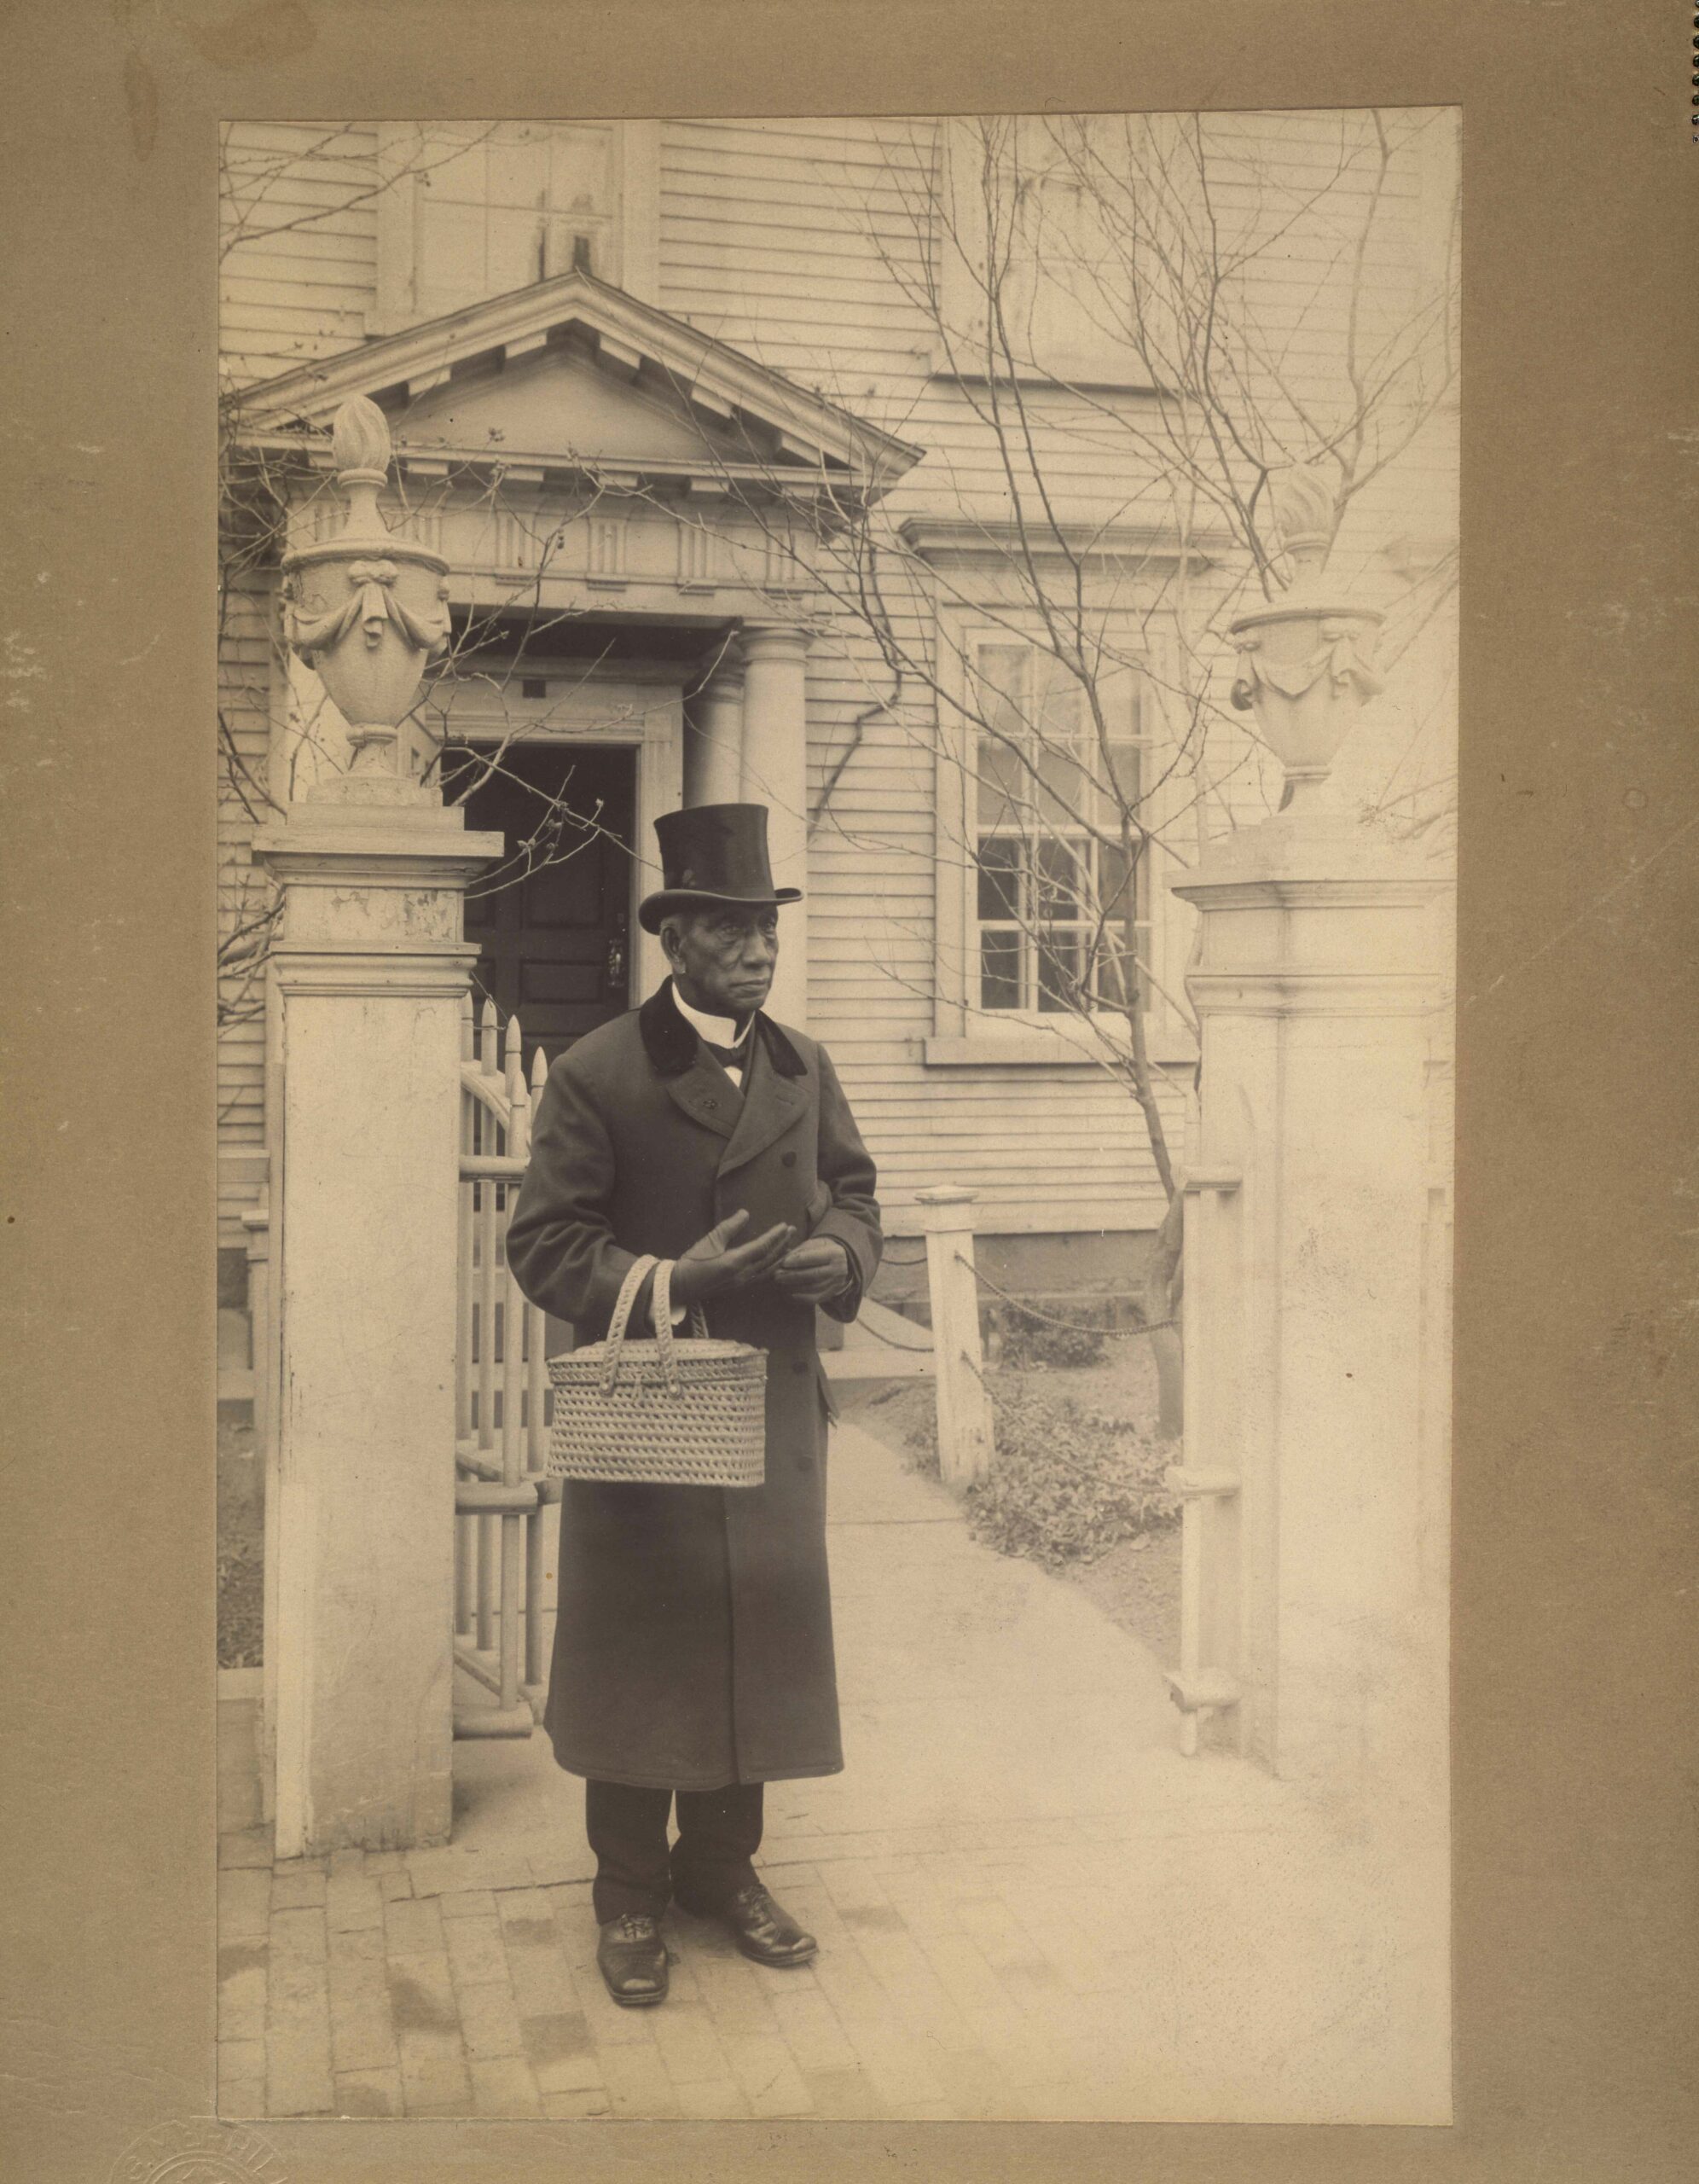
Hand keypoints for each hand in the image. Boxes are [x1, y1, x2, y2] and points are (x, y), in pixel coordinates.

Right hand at [670, 1210, 795, 1306]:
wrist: (681, 1286)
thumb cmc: (693, 1261)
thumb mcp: (710, 1240)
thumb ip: (729, 1227)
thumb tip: (745, 1213)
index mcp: (735, 1262)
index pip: (762, 1247)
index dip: (775, 1235)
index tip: (785, 1225)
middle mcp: (743, 1274)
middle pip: (769, 1259)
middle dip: (782, 1244)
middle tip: (793, 1231)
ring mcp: (742, 1283)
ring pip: (768, 1271)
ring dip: (780, 1258)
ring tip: (790, 1246)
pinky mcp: (740, 1288)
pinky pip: (762, 1278)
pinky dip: (773, 1269)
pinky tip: (776, 1264)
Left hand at [772, 1236, 851, 1304]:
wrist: (836, 1262)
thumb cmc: (819, 1250)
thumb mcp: (812, 1245)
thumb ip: (799, 1251)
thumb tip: (783, 1261)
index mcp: (835, 1253)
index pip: (815, 1258)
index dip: (799, 1261)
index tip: (784, 1262)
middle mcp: (838, 1270)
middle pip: (813, 1275)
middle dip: (793, 1276)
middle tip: (777, 1276)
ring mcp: (835, 1284)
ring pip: (812, 1288)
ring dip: (793, 1287)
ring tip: (779, 1284)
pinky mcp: (830, 1295)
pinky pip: (813, 1299)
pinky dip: (799, 1297)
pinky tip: (787, 1293)